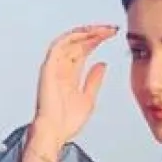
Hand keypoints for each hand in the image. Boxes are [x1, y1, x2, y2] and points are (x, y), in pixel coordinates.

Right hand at [32, 24, 117, 148]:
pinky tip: (87, 33)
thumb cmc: (67, 122)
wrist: (54, 132)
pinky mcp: (49, 67)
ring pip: (70, 41)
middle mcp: (62, 67)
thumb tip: (102, 64)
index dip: (97, 40)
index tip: (113, 35)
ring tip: (103, 29)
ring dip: (86, 32)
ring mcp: (54, 66)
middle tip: (111, 29)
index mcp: (70, 75)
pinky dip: (73, 37)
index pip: (84, 50)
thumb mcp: (89, 99)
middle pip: (79, 43)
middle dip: (95, 34)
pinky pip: (60, 45)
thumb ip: (94, 81)